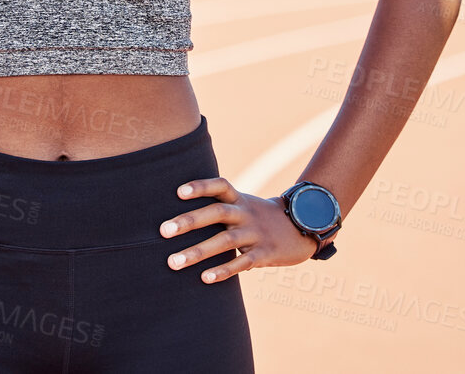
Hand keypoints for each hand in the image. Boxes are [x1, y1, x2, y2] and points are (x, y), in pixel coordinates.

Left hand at [159, 176, 319, 283]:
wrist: (301, 229)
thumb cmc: (258, 217)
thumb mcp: (242, 205)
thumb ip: (218, 206)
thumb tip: (180, 212)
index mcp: (239, 199)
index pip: (220, 185)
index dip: (200, 186)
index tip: (178, 192)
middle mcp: (246, 213)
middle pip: (217, 213)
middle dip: (189, 221)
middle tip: (163, 231)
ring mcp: (256, 233)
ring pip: (225, 241)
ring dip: (198, 252)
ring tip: (173, 262)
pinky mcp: (265, 253)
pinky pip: (243, 262)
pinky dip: (223, 270)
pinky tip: (205, 278)